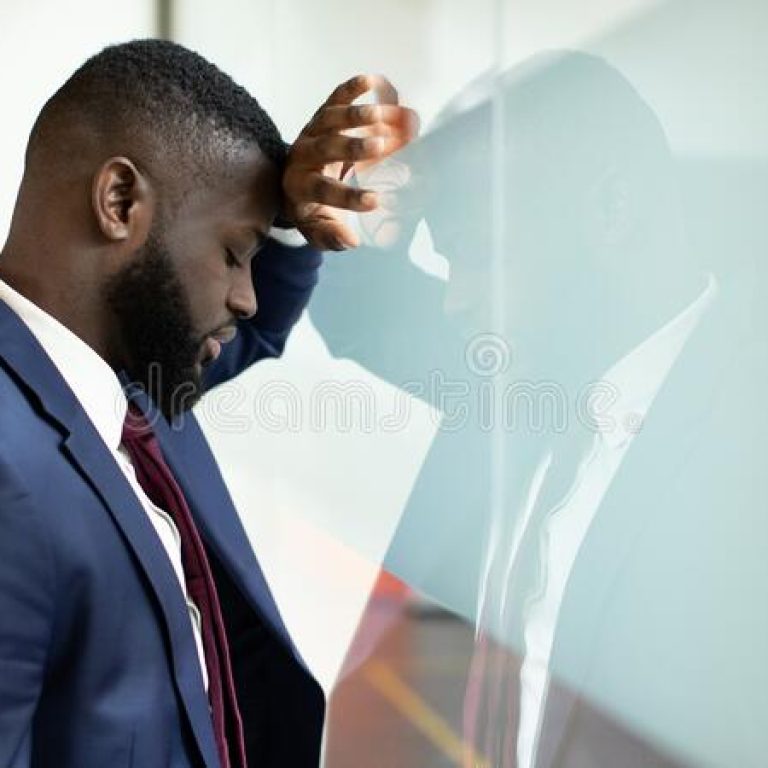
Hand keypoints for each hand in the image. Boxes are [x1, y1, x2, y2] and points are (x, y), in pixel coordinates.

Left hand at [282, 74, 418, 250]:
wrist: (292, 180)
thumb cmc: (310, 208)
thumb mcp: (317, 228)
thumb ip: (331, 235)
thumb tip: (351, 241)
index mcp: (300, 187)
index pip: (323, 190)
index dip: (348, 197)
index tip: (376, 201)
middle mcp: (302, 156)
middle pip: (325, 148)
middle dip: (352, 147)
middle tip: (380, 146)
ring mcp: (311, 132)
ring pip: (330, 119)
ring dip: (355, 115)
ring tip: (382, 114)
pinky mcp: (321, 116)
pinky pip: (334, 99)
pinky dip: (352, 89)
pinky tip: (374, 82)